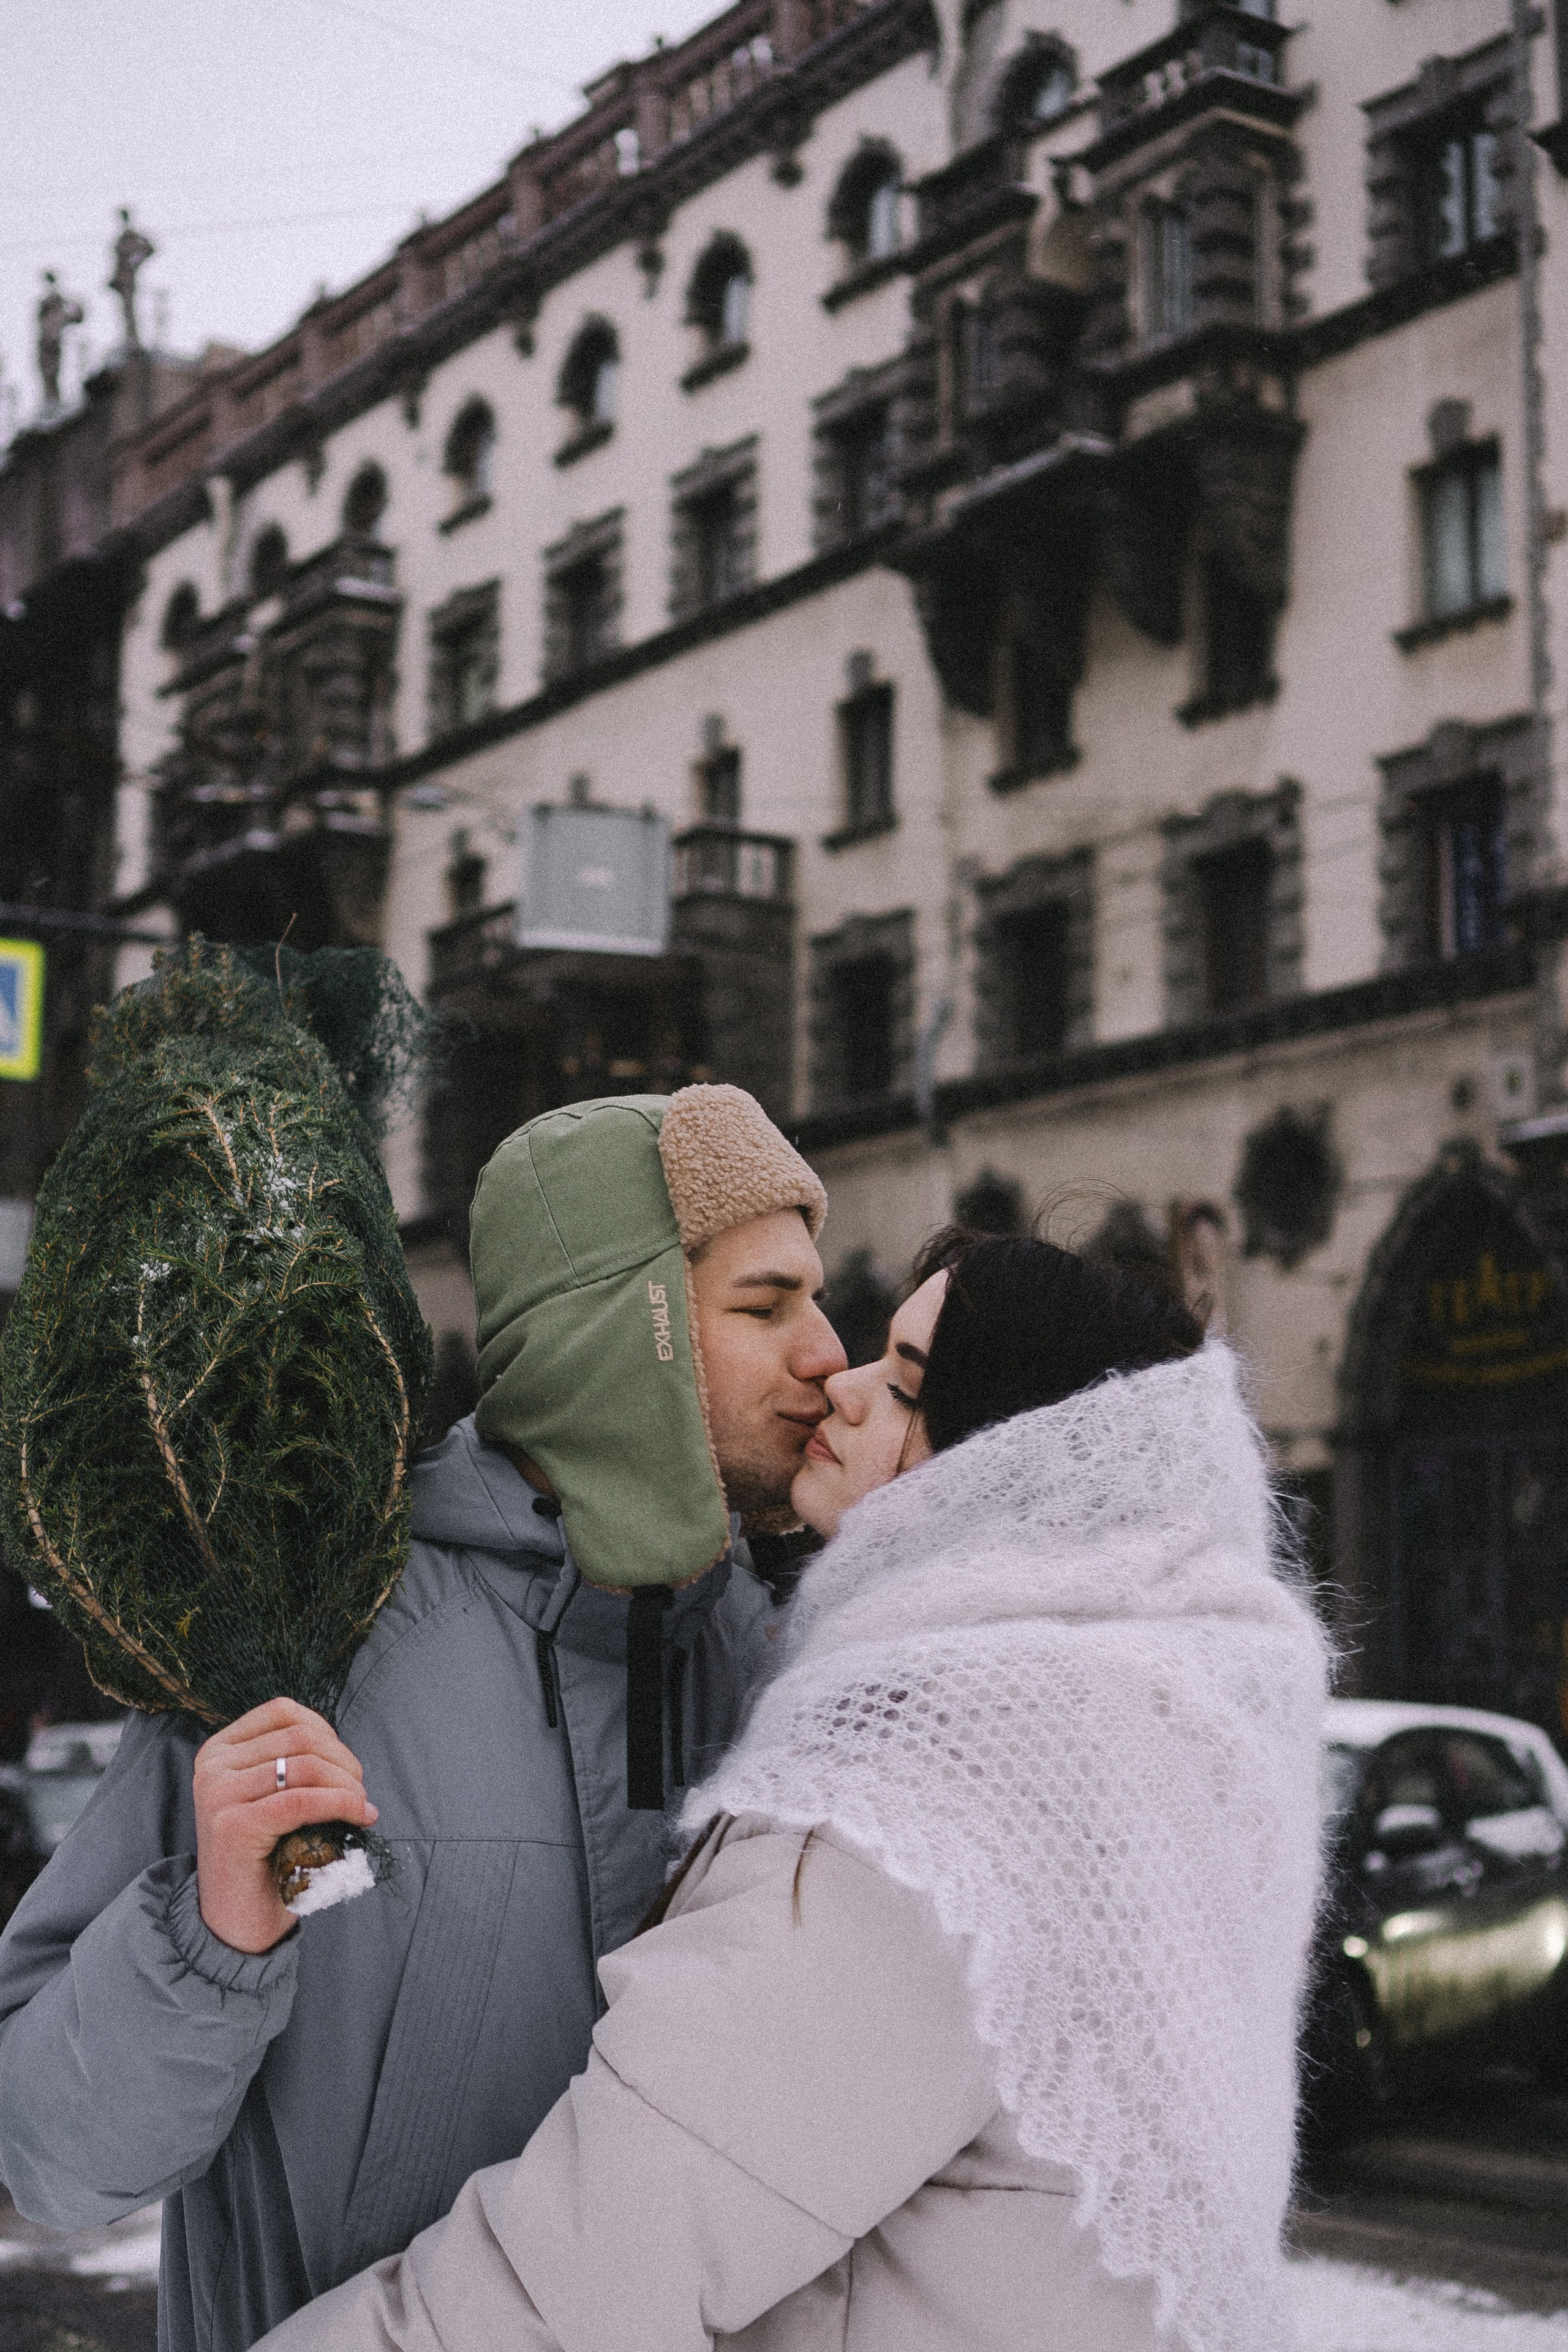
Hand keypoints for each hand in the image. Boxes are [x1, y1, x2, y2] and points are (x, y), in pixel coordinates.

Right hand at [194, 1698, 376, 1953]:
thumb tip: (341, 1750)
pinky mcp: (234, 1825)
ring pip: (306, 1766)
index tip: (345, 1765)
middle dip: (344, 1761)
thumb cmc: (263, 1859)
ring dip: (348, 1785)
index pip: (283, 1712)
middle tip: (360, 1792)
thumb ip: (291, 1765)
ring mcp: (219, 1794)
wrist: (234, 1924)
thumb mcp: (270, 1799)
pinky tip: (361, 1816)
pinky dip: (341, 1803)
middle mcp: (213, 1766)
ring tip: (361, 1807)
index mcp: (219, 1751)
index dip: (326, 1731)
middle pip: (300, 1737)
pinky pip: (302, 1801)